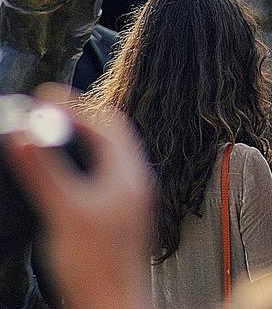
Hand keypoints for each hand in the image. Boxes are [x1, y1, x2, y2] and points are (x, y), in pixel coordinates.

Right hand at [2, 85, 152, 308]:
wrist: (112, 305)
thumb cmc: (97, 266)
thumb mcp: (66, 210)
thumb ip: (45, 170)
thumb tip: (26, 130)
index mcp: (129, 174)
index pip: (106, 123)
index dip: (75, 105)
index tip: (46, 94)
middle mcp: (134, 184)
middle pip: (110, 136)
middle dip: (79, 118)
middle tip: (46, 109)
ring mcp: (128, 202)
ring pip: (107, 157)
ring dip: (81, 140)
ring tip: (51, 134)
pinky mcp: (118, 220)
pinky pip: (101, 177)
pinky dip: (80, 165)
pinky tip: (64, 178)